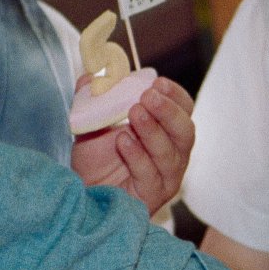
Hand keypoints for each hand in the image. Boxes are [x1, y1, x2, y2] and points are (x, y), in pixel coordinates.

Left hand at [72, 78, 196, 215]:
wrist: (83, 194)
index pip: (184, 110)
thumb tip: (92, 73)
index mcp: (167, 132)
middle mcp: (174, 154)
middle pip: (185, 132)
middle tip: (147, 97)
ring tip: (134, 113)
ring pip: (170, 154)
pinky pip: (151, 174)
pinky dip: (138, 156)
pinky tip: (123, 141)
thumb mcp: (92, 122)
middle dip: (168, 112)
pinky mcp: (152, 196)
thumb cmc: (96, 160)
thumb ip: (94, 97)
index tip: (157, 82)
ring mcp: (166, 177)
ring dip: (153, 130)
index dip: (175, 95)